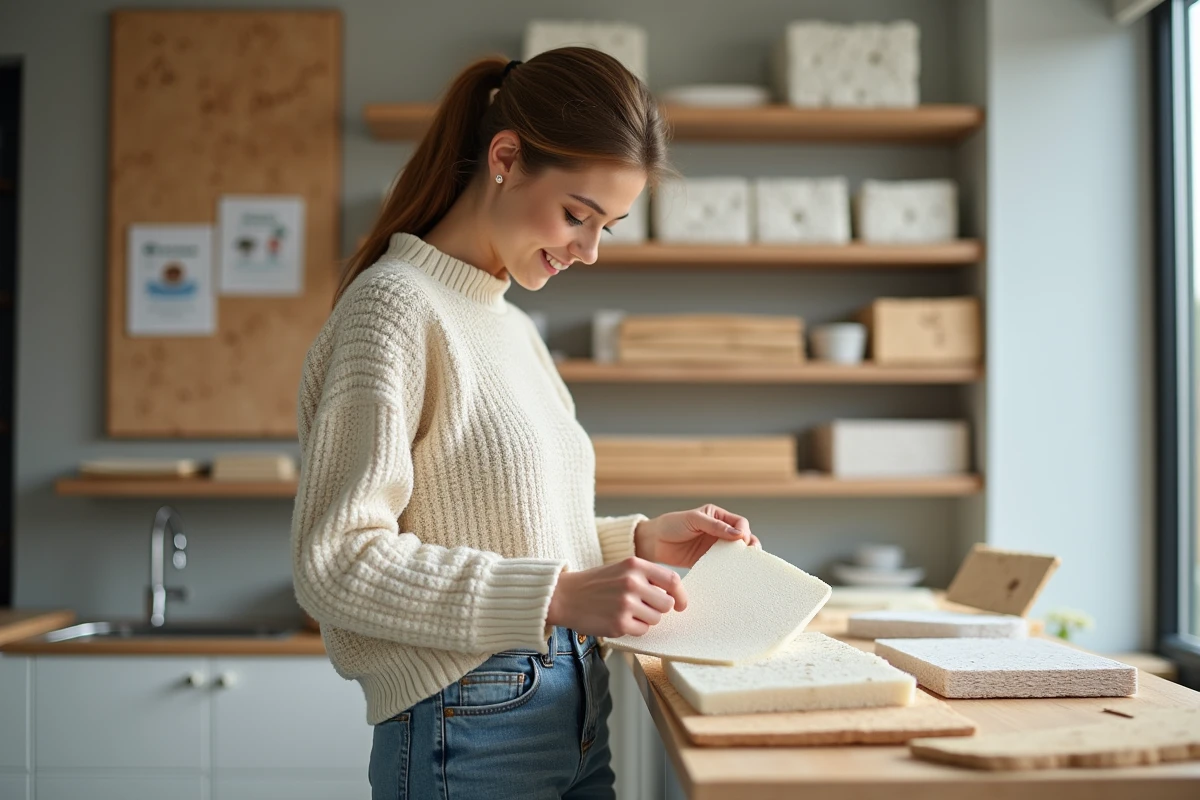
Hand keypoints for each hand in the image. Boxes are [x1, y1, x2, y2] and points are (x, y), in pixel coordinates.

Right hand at [546, 557, 686, 637]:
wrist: (564, 596)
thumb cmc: (595, 584)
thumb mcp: (621, 569)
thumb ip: (646, 577)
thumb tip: (673, 596)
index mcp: (634, 565)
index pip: (672, 580)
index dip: (680, 594)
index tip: (680, 604)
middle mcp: (632, 582)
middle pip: (666, 604)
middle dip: (658, 609)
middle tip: (642, 607)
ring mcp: (625, 603)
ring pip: (655, 619)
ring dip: (645, 620)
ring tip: (626, 612)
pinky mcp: (619, 623)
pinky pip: (642, 631)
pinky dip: (634, 629)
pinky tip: (618, 620)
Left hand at [634, 504, 759, 567]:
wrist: (653, 542)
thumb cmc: (671, 525)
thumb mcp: (693, 520)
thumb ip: (715, 526)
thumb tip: (739, 534)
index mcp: (717, 516)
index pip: (739, 523)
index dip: (743, 531)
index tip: (741, 540)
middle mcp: (719, 531)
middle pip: (742, 538)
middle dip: (750, 545)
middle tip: (751, 554)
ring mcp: (714, 547)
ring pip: (735, 552)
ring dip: (742, 558)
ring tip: (747, 565)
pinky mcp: (708, 560)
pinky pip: (723, 565)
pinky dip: (729, 569)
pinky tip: (733, 573)